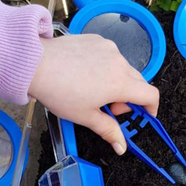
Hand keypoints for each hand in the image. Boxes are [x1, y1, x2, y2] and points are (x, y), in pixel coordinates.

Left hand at [29, 35, 159, 154]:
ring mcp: (108, 47)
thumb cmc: (59, 92)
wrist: (34, 63)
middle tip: (107, 107)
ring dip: (117, 81)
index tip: (144, 115)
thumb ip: (108, 130)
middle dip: (129, 97)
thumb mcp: (85, 116)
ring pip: (123, 68)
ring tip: (93, 88)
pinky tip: (86, 72)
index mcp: (120, 83)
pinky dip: (106, 66)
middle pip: (137, 82)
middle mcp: (119, 62)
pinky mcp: (97, 39)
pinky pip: (110, 55)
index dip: (151, 108)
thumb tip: (121, 146)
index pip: (151, 95)